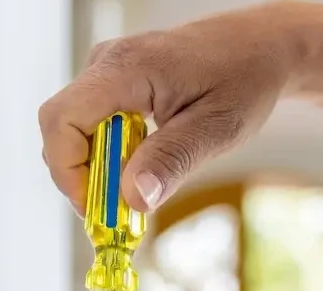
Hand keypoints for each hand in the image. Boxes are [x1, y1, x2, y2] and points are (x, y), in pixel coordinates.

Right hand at [37, 5, 298, 214]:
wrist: (260, 47)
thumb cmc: (244, 78)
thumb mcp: (217, 128)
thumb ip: (172, 161)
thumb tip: (133, 199)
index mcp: (126, 69)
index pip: (62, 120)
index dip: (67, 171)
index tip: (97, 208)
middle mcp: (107, 64)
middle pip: (62, 130)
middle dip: (83, 177)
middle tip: (121, 211)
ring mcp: (108, 71)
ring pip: (76, 131)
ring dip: (99, 168)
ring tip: (140, 188)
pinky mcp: (115, 83)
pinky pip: (93, 125)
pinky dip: (110, 155)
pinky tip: (142, 167)